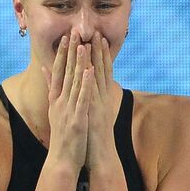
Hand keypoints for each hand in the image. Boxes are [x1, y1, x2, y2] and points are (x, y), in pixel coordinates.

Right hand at [40, 28, 92, 171]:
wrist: (61, 161)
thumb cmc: (62, 137)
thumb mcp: (54, 110)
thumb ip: (50, 88)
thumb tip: (45, 69)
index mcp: (55, 99)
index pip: (58, 72)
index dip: (63, 53)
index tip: (66, 37)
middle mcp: (59, 102)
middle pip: (65, 73)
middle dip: (70, 52)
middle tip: (74, 32)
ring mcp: (68, 110)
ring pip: (74, 82)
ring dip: (78, 63)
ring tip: (83, 45)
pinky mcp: (77, 119)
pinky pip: (82, 99)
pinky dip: (85, 85)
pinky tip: (89, 72)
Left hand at [85, 35, 122, 168]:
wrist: (101, 157)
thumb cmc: (94, 139)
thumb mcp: (90, 116)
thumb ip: (89, 102)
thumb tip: (87, 93)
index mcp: (100, 98)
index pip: (100, 72)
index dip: (99, 55)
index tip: (97, 38)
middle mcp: (102, 98)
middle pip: (102, 70)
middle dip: (99, 51)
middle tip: (96, 32)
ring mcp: (100, 105)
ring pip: (99, 78)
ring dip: (96, 60)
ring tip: (92, 42)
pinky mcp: (95, 113)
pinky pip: (93, 94)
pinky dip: (92, 81)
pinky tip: (90, 68)